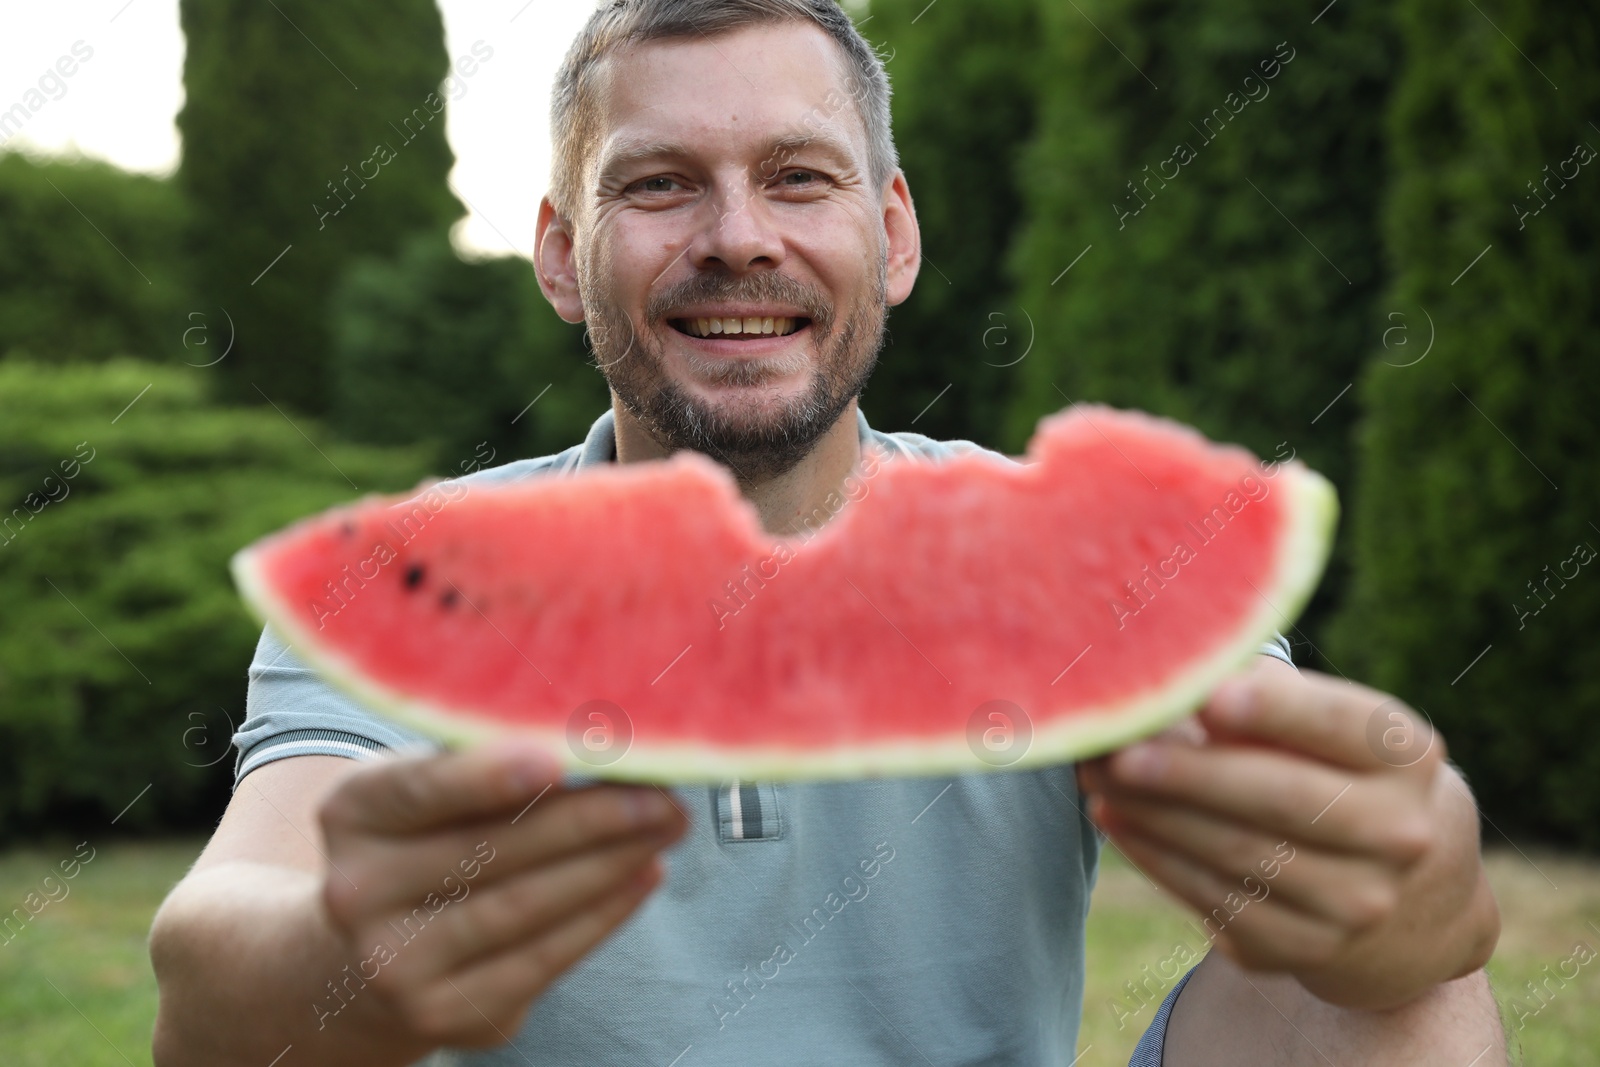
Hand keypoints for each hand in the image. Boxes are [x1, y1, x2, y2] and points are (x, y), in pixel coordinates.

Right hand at [315, 743, 687, 1046]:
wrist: (367, 957)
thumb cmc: (428, 843)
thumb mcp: (429, 791)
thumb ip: (489, 763)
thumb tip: (595, 737)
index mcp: (350, 812)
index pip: (422, 787)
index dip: (489, 775)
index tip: (558, 760)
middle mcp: (356, 890)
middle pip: (491, 849)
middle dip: (590, 819)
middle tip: (661, 794)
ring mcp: (393, 962)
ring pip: (522, 907)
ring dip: (609, 865)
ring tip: (665, 828)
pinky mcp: (440, 1015)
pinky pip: (538, 960)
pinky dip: (602, 915)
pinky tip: (643, 876)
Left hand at [1077, 658, 1497, 1008]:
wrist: (1404, 892)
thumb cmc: (1335, 772)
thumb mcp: (1329, 728)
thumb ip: (1265, 698)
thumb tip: (1180, 679)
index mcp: (1407, 758)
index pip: (1341, 726)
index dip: (1277, 710)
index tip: (1210, 694)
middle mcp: (1399, 834)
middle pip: (1282, 799)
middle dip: (1188, 773)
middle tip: (1116, 750)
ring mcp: (1357, 902)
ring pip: (1239, 854)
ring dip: (1155, 814)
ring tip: (1095, 776)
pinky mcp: (1305, 948)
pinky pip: (1218, 901)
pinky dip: (1157, 857)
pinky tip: (1115, 819)